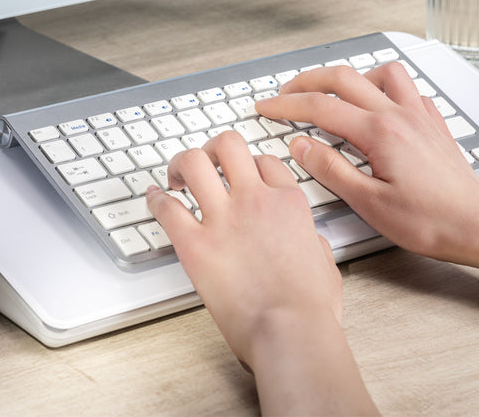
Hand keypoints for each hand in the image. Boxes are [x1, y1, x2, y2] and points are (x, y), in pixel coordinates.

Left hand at [145, 130, 341, 365]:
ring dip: (180, 163)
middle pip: (228, 145)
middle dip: (212, 149)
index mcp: (288, 202)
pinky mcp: (195, 245)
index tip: (238, 175)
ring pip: (194, 162)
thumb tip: (308, 239)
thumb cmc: (310, 307)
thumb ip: (312, 240)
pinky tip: (154, 200)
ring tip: (176, 176)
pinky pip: (167, 209)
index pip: (264, 160)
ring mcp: (223, 219)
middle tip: (205, 163)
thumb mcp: (325, 262)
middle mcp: (255, 200)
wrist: (291, 333)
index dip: (249, 164)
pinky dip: (156, 200)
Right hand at [255, 62, 478, 264]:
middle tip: (285, 92)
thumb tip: (300, 145)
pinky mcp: (432, 123)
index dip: (286, 105)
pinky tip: (377, 105)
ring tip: (333, 94)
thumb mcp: (368, 203)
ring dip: (350, 77)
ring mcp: (418, 115)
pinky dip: (383, 87)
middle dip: (308, 80)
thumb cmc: (429, 222)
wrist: (478, 227)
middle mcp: (399, 114)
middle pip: (343, 78)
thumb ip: (330, 168)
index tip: (266, 107)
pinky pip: (406, 88)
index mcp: (379, 132)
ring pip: (379, 73)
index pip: (320, 107)